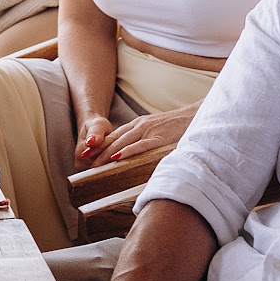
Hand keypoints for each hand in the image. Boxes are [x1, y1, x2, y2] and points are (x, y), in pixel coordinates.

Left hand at [75, 108, 193, 174]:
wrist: (195, 116)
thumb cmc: (177, 126)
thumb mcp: (156, 130)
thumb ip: (144, 139)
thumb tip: (134, 153)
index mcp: (138, 125)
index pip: (114, 136)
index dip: (99, 145)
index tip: (86, 154)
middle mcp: (139, 126)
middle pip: (113, 140)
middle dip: (97, 151)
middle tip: (84, 161)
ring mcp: (148, 131)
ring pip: (123, 143)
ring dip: (106, 154)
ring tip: (95, 164)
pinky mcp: (159, 138)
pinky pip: (140, 145)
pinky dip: (127, 151)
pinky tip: (117, 158)